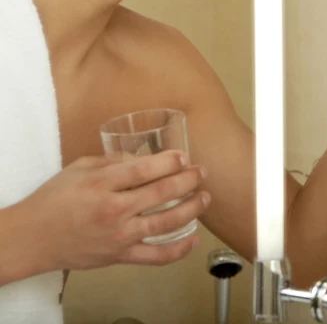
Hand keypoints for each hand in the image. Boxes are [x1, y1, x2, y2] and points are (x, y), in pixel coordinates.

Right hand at [21, 151, 208, 271]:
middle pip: (162, 193)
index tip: (184, 157)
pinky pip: (156, 257)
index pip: (145, 169)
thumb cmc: (54, 199)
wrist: (32, 238)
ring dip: (192, 209)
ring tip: (205, 197)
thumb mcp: (79, 167)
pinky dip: (178, 251)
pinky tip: (193, 239)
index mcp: (102, 184)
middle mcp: (114, 210)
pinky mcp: (120, 256)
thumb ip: (114, 160)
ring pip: (166, 223)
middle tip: (202, 172)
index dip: (170, 161)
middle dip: (189, 180)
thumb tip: (146, 158)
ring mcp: (119, 236)